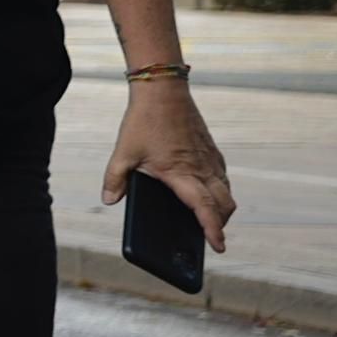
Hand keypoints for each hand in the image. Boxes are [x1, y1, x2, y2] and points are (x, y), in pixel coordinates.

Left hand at [104, 79, 234, 244]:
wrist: (164, 91)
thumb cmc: (144, 121)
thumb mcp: (123, 152)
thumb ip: (115, 179)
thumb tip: (110, 200)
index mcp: (182, 173)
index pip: (204, 207)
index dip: (212, 229)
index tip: (218, 245)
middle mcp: (202, 168)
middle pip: (224, 204)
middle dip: (220, 223)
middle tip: (211, 237)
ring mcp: (210, 159)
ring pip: (226, 191)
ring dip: (222, 208)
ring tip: (210, 220)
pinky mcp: (211, 151)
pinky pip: (222, 177)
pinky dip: (220, 191)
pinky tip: (207, 194)